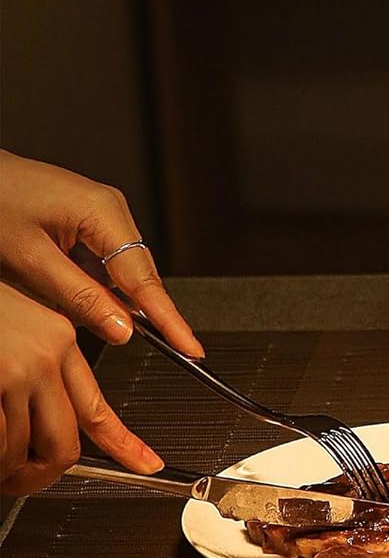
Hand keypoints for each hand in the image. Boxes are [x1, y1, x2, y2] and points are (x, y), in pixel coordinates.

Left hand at [0, 151, 201, 356]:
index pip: (145, 279)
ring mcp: (101, 213)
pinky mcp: (86, 218)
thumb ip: (79, 297)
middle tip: (120, 337)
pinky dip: (83, 281)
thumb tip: (122, 330)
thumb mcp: (29, 261)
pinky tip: (53, 282)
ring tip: (51, 290)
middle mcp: (111, 209)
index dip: (168, 319)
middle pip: (135, 274)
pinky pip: (98, 260)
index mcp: (103, 213)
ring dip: (94, 294)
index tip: (189, 347)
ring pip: (114, 271)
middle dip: (127, 310)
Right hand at [0, 282, 161, 494]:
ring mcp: (17, 370)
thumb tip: (53, 420)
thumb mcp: (21, 328)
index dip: (126, 445)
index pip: (97, 407)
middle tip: (25, 481)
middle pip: (64, 445)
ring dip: (8, 469)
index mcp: (59, 340)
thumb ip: (45, 367)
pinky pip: (0, 445)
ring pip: (25, 453)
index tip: (147, 465)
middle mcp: (47, 355)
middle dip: (43, 474)